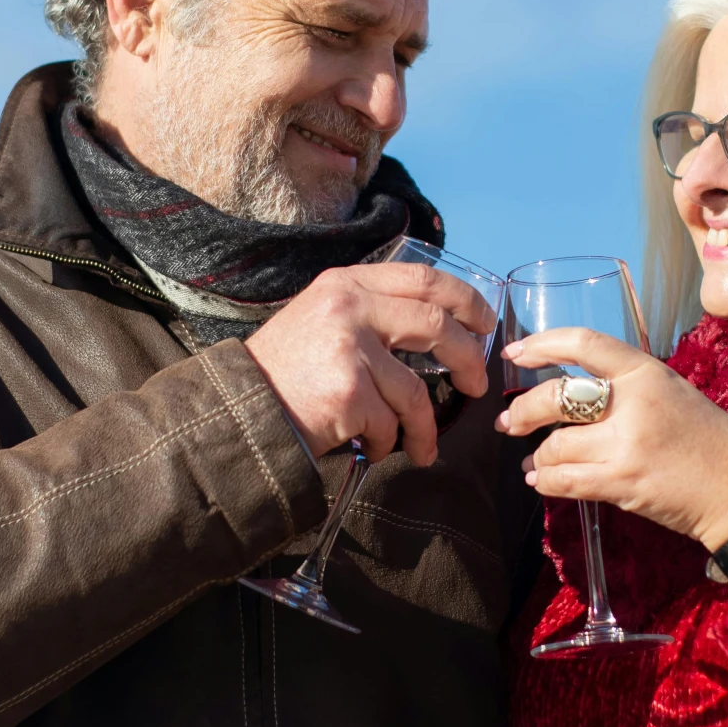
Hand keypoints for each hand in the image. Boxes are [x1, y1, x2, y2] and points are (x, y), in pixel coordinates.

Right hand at [244, 262, 497, 465]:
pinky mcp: (348, 392)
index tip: (485, 322)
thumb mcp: (323, 317)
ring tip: (423, 446)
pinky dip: (387, 444)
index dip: (465, 298)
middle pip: (436, 325)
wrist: (242, 407)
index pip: (423, 278)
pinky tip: (371, 448)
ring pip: (416, 392)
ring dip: (425, 427)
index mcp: (348, 283)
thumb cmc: (287, 370)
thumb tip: (437, 326)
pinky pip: (389, 424)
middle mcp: (349, 307)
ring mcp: (349, 348)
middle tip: (476, 384)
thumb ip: (370, 310)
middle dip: (468, 358)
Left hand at [497, 328, 727, 549]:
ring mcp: (625, 445)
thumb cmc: (710, 441)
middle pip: (555, 397)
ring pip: (554, 446)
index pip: (584, 344)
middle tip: (510, 422)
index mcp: (647, 372)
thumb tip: (573, 394)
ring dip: (537, 457)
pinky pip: (564, 480)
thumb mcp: (673, 393)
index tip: (515, 351)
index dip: (542, 343)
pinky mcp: (621, 483)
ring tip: (535, 462)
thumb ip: (628, 388)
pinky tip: (542, 481)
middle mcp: (633, 403)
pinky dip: (545, 481)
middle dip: (523, 411)